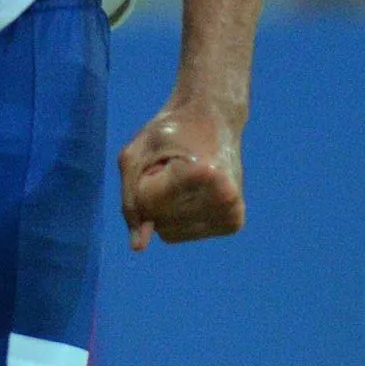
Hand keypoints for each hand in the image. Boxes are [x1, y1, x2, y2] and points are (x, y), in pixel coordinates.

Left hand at [118, 97, 245, 250]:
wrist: (214, 118)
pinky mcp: (234, 223)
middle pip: (158, 221)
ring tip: (183, 178)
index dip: (144, 179)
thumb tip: (137, 247)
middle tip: (174, 166)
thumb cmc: (170, 131)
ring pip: (168, 233)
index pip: (147, 202)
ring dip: (165, 206)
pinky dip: (176, 215)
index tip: (162, 157)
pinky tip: (193, 191)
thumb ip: (130, 199)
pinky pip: (180, 234)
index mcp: (204, 174)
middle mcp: (225, 198)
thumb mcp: (137, 153)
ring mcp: (233, 213)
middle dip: (154, 194)